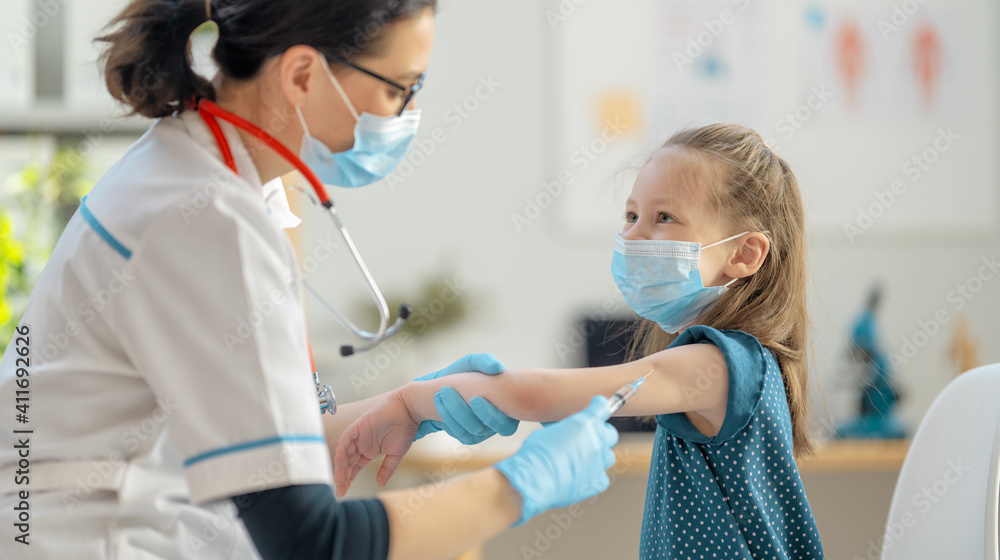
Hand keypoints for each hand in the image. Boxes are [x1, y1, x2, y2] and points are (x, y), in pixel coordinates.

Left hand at [334, 391, 419, 496]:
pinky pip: (345, 439)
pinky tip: (339, 462)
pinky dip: (341, 450)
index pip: (354, 468)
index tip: (343, 492)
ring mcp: (359, 436)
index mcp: (369, 451)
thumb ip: (387, 469)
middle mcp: (361, 444)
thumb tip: (381, 484)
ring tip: (339, 481)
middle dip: (342, 477)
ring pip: (344, 453)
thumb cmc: (405, 428)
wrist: (409, 410)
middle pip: (346, 463)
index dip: (348, 480)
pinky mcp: (358, 427)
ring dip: (340, 466)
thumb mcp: (395, 454)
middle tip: (339, 491)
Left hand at [413, 353, 518, 443]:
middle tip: (455, 396)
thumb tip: (497, 368)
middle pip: (488, 430)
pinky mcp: (470, 436)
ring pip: (475, 431)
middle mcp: (499, 421)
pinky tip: (440, 403)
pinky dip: (449, 418)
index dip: (492, 414)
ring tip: (442, 393)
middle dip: (477, 413)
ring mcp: (485, 431)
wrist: (443, 388)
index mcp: (507, 403)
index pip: (508, 423)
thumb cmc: (463, 373)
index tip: (474, 398)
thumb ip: (484, 361)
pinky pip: (463, 435)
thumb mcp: (471, 363)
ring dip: (457, 412)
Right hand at [494, 395, 618, 525]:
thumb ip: (566, 431)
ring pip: (607, 456)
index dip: (600, 405)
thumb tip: (567, 436)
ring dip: (598, 456)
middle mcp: (596, 441)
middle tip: (589, 438)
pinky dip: (593, 476)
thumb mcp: (549, 432)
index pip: (602, 407)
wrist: (534, 479)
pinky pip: (601, 477)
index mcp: (584, 423)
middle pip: (610, 434)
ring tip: (582, 460)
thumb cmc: (535, 454)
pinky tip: (580, 477)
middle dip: (601, 434)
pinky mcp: (596, 481)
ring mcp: (599, 462)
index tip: (598, 404)